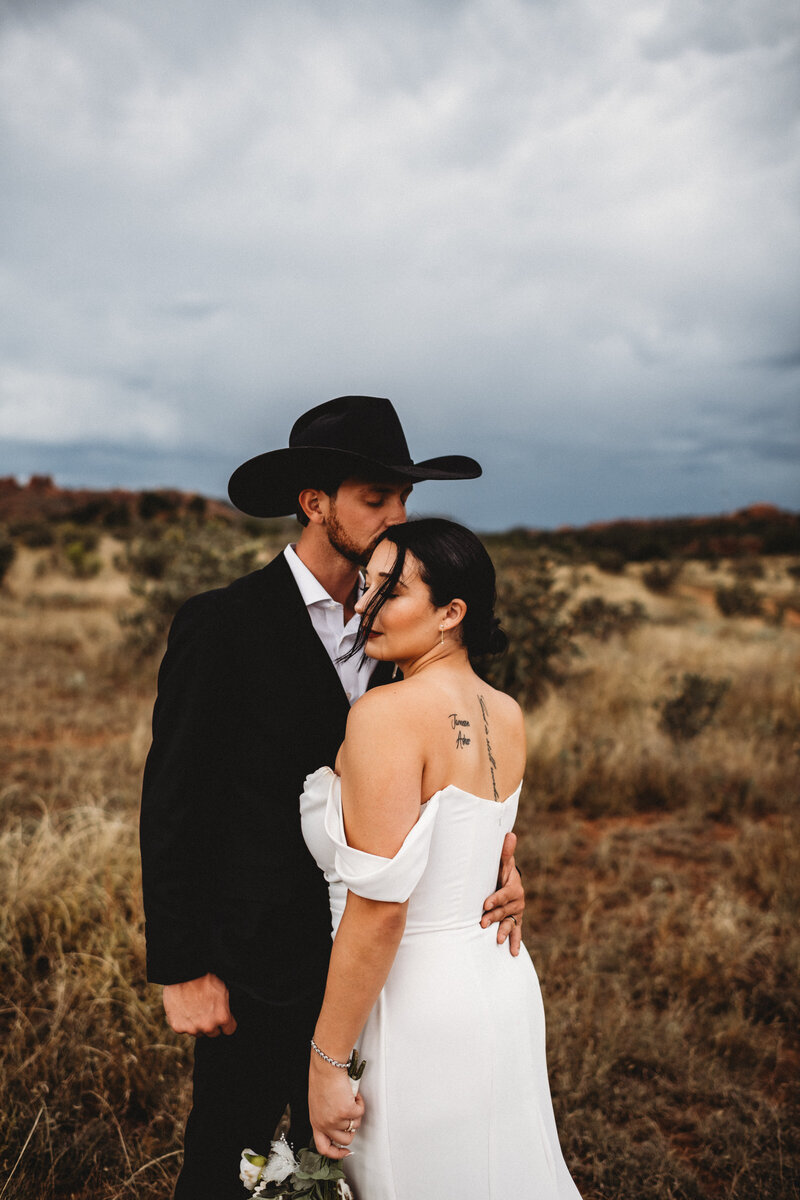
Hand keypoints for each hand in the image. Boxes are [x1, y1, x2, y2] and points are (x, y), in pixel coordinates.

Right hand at [162, 973, 236, 1036]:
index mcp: (222, 1017)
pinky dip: (183, 1021)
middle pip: (213, 1033)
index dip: (226, 1023)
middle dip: (211, 1024)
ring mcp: (192, 1028)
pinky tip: (184, 1008)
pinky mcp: (178, 1027)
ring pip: (197, 1032)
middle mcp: (208, 1026)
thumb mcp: (224, 990)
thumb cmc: (205, 977)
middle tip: (206, 1010)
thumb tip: (228, 1014)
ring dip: (197, 1024)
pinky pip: (183, 1029)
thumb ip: (226, 1008)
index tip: (222, 1018)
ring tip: (194, 1007)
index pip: (229, 1030)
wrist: (184, 973)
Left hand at [308, 1055, 363, 1160]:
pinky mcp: (347, 1110)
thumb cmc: (322, 1079)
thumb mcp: (318, 1104)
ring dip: (356, 1113)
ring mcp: (336, 1119)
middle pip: (344, 1140)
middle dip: (352, 1128)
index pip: (324, 1148)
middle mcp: (325, 1124)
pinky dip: (360, 1102)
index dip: (336, 1154)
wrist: (326, 1066)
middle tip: (352, 1115)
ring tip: (350, 1098)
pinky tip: (353, 1093)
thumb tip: (339, 1123)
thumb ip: (326, 1116)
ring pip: (354, 1125)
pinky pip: (360, 1112)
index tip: (345, 1152)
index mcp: (316, 1122)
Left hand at [480, 831, 523, 955]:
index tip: (486, 904)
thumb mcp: (503, 861)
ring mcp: (517, 913)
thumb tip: (510, 834)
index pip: (505, 894)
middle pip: (505, 911)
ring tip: (498, 940)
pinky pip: (517, 933)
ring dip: (504, 932)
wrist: (507, 882)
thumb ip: (505, 851)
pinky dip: (515, 942)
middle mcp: (518, 901)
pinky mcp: (515, 922)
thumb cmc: (501, 871)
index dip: (496, 899)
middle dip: (494, 917)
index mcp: (514, 887)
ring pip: (511, 923)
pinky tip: (513, 953)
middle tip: (482, 923)